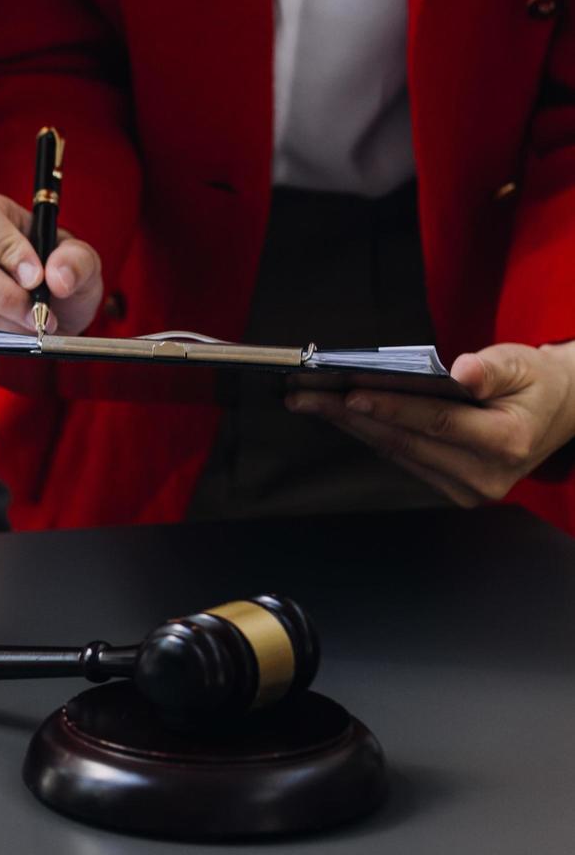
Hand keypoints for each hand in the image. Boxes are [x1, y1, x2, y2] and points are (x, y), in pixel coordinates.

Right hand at [0, 192, 103, 334]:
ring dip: (1, 320)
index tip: (37, 278)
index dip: (7, 248)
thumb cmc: (60, 273)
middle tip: (38, 313)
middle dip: (2, 294)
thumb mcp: (82, 261)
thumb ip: (77, 261)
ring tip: (34, 325)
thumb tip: (58, 277)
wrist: (50, 309)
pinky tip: (17, 332)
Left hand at [285, 342, 574, 505]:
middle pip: (406, 441)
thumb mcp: (523, 365)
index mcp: (508, 442)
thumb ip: (493, 368)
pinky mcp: (452, 490)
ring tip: (311, 401)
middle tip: (305, 394)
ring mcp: (467, 489)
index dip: (391, 408)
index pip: (437, 422)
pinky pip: (402, 459)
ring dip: (351, 426)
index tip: (350, 393)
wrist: (556, 412)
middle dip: (350, 415)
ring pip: (397, 453)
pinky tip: (341, 417)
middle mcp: (486, 475)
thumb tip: (463, 372)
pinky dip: (370, 435)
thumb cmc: (535, 384)